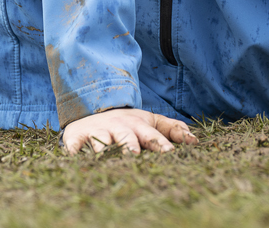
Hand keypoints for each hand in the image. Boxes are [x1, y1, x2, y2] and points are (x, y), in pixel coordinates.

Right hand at [61, 107, 196, 153]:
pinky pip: (73, 146)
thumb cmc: (128, 122)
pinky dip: (72, 152)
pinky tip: (73, 159)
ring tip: (104, 157)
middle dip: (130, 144)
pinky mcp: (76, 137)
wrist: (94, 109)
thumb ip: (173, 129)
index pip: (151, 136)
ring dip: (104, 148)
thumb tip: (195, 141)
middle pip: (126, 137)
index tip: (170, 153)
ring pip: (101, 141)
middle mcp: (118, 127)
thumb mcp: (150, 121)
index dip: (160, 144)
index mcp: (138, 125)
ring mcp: (97, 132)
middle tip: (134, 154)